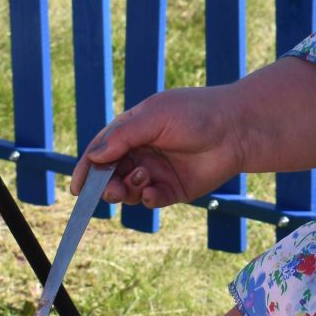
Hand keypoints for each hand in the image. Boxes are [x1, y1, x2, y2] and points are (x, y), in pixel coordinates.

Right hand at [73, 85, 244, 209]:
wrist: (237, 129)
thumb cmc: (196, 114)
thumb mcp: (155, 117)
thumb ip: (123, 137)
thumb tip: (95, 156)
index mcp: (132, 130)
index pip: (100, 151)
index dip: (87, 170)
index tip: (77, 188)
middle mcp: (141, 152)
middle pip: (110, 175)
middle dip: (106, 185)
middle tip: (112, 190)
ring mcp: (156, 172)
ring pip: (128, 191)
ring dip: (128, 190)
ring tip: (142, 180)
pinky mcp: (173, 189)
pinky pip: (151, 201)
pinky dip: (148, 199)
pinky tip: (154, 192)